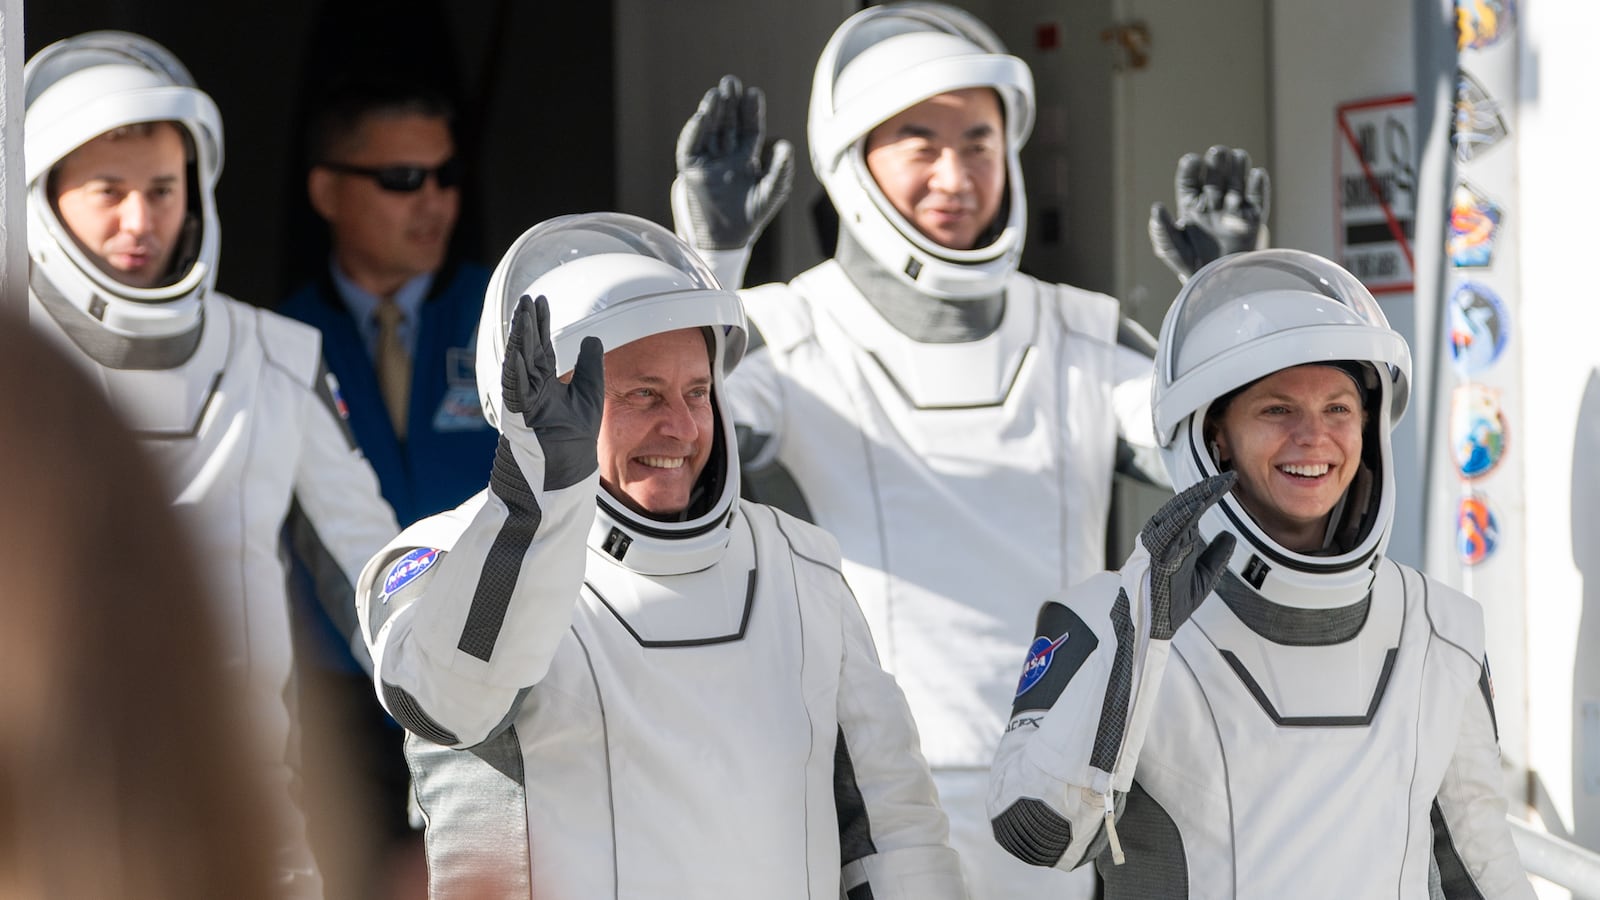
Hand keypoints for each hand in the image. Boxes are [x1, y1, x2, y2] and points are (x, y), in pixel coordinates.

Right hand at [501, 294, 603, 490]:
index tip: (540, 301)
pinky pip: (515, 392)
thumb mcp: (590, 395)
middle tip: (526, 299)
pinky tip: (517, 353)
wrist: (567, 473)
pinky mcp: (520, 418)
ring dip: (519, 340)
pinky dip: (515, 372)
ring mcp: (523, 403)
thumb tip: (592, 338)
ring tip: (521, 316)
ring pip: (518, 365)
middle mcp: (531, 389)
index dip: (540, 325)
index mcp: (544, 384)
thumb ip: (590, 366)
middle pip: (527, 350)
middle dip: (526, 325)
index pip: (540, 348)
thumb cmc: (575, 440)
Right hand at [672, 74, 795, 250]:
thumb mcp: (771, 194)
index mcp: (746, 157)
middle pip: (727, 122)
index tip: (753, 93)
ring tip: (716, 93)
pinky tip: (702, 116)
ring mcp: (708, 161)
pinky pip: (690, 146)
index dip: (751, 111)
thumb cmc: (752, 217)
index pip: (749, 128)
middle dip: (728, 103)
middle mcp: (726, 155)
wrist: (727, 240)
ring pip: (708, 129)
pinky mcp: (692, 169)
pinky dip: (694, 131)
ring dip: (711, 110)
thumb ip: (780, 171)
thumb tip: (785, 146)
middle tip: (730, 81)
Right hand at [1139, 473, 1236, 638]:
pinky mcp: (1154, 555)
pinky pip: (1167, 531)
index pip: (1194, 510)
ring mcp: (1157, 545)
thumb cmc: (1171, 602)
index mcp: (1176, 540)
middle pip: (1184, 505)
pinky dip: (1180, 517)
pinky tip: (1196, 507)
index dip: (1210, 494)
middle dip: (1206, 489)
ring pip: (1175, 513)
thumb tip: (1230, 536)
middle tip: (1227, 476)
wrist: (1152, 626)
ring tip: (1214, 485)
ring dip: (1194, 497)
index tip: (1229, 481)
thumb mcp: (1203, 577)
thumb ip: (1216, 556)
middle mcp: (1165, 537)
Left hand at [1148, 146, 1269, 281]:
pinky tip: (1256, 175)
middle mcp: (1212, 204)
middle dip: (1217, 162)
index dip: (1191, 168)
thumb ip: (1162, 232)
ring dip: (1238, 167)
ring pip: (1237, 181)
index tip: (1193, 161)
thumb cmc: (1193, 269)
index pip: (1189, 181)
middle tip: (1218, 153)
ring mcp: (1233, 210)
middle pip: (1215, 175)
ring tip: (1237, 157)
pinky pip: (1259, 200)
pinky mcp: (1253, 220)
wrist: (1220, 287)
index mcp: (1191, 207)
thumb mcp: (1173, 252)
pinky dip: (1259, 187)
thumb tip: (1156, 208)